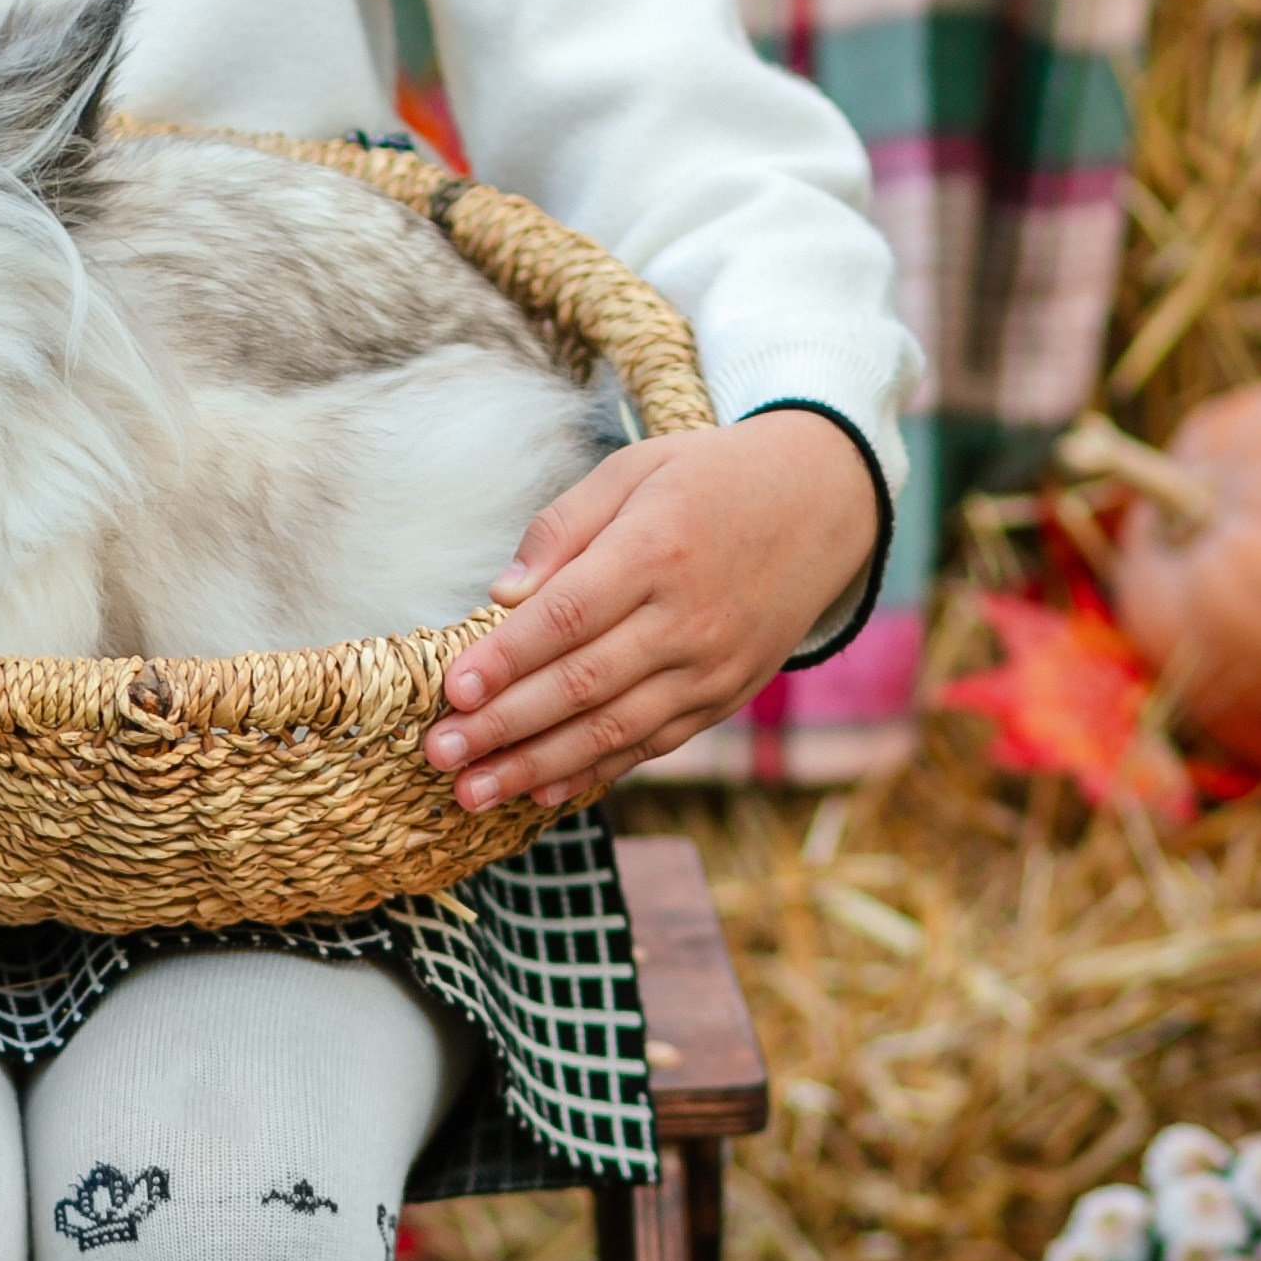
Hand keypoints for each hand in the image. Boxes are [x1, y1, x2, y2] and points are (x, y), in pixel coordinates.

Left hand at [423, 409, 877, 814]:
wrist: (821, 504)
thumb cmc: (708, 478)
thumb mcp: (634, 469)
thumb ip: (562, 528)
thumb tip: (502, 595)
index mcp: (656, 550)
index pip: (568, 616)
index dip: (507, 659)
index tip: (452, 691)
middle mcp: (688, 618)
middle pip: (583, 684)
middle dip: (505, 727)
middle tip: (439, 755)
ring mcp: (712, 666)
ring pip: (614, 728)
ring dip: (539, 765)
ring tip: (473, 792)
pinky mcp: (726, 695)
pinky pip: (653, 743)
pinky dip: (596, 771)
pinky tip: (542, 789)